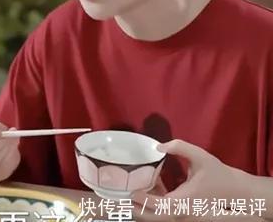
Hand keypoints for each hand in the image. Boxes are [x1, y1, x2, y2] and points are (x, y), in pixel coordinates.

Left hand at [136, 139, 250, 221]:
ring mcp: (182, 215)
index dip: (144, 201)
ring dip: (143, 210)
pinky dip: (153, 207)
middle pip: (155, 218)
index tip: (132, 192)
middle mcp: (182, 211)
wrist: (237, 191)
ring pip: (158, 218)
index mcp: (184, 201)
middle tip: (122, 199)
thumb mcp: (201, 156)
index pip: (160, 206)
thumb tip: (158, 146)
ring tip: (130, 196)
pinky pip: (164, 213)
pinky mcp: (183, 213)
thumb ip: (180, 147)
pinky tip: (147, 191)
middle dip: (137, 211)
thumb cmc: (219, 174)